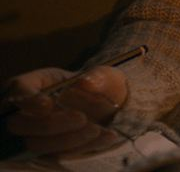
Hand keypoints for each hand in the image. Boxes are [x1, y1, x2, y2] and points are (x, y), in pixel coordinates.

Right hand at [4, 66, 128, 155]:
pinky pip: (59, 155)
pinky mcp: (50, 151)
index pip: (18, 90)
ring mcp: (35, 134)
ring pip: (37, 144)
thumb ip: (98, 76)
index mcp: (34, 84)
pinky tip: (105, 137)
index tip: (47, 104)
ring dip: (66, 139)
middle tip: (81, 118)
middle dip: (49, 124)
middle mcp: (27, 111)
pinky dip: (82, 147)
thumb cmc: (100, 85)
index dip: (28, 100)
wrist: (110, 106)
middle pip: (19, 124)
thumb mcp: (105, 75)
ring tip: (96, 129)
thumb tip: (87, 83)